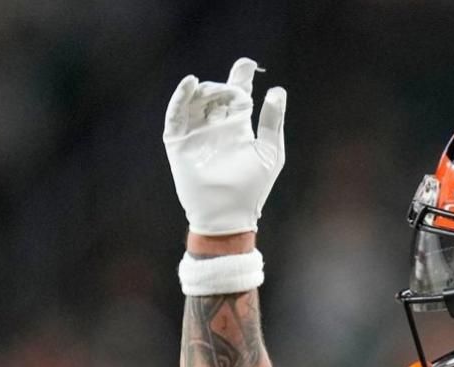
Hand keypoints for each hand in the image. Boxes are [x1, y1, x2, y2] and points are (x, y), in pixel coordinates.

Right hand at [164, 58, 286, 236]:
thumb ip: (272, 121)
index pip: (238, 95)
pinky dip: (181, 98)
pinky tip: (190, 84)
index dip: (241, 77)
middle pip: (216, 94)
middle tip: (235, 89)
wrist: (228, 214)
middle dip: (224, 85)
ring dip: (206, 90)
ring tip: (216, 90)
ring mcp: (196, 133)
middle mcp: (216, 127)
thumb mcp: (269, 151)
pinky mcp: (178, 142)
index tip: (248, 64)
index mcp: (238, 127)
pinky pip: (176, 115)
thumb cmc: (253, 187)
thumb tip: (277, 90)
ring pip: (196, 100)